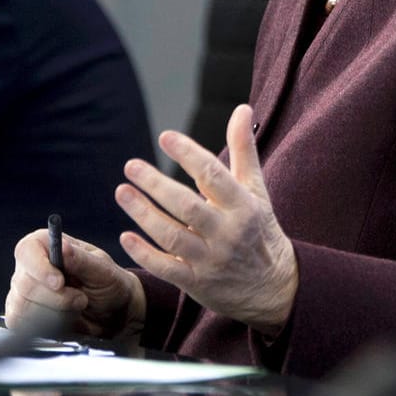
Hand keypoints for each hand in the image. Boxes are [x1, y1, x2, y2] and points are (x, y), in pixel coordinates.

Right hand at [5, 229, 144, 340]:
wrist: (113, 312)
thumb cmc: (108, 283)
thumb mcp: (102, 270)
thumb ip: (81, 259)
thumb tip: (62, 246)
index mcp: (46, 245)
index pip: (27, 251)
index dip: (40, 268)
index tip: (59, 283)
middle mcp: (30, 267)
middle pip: (26, 285)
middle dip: (58, 298)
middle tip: (82, 299)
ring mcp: (21, 292)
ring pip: (24, 308)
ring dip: (57, 313)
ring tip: (76, 307)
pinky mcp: (20, 315)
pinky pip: (23, 325)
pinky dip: (47, 327)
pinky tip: (64, 319)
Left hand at [116, 104, 297, 332]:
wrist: (273, 287)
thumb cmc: (260, 229)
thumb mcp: (256, 190)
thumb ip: (244, 149)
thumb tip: (242, 108)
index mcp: (244, 206)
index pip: (213, 175)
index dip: (188, 155)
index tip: (165, 137)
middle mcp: (228, 232)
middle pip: (187, 206)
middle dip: (156, 185)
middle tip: (131, 165)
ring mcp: (211, 260)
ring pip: (172, 236)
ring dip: (143, 214)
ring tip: (122, 192)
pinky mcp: (197, 283)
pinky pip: (166, 267)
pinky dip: (144, 253)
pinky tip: (125, 235)